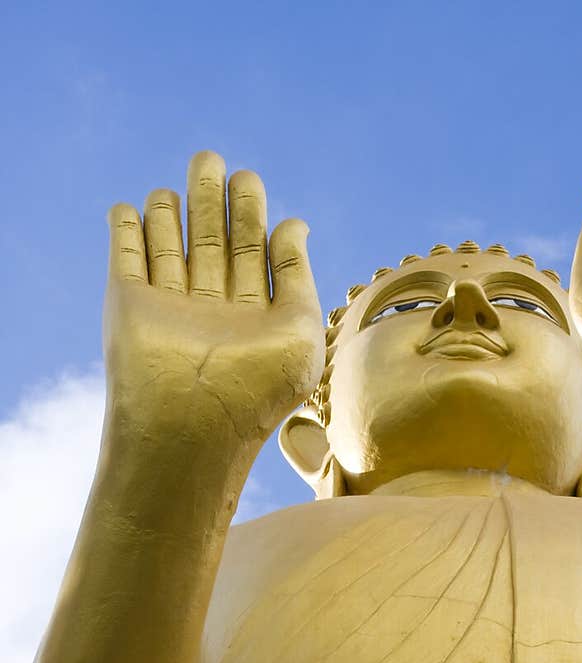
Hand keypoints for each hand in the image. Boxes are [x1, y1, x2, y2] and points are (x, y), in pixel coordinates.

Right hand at [104, 152, 323, 463]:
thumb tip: (293, 224)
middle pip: (212, 242)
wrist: (192, 428)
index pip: (256, 256)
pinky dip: (126, 230)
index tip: (255, 189)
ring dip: (172, 211)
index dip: (255, 218)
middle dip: (214, 199)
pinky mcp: (129, 305)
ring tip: (183, 179)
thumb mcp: (301, 331)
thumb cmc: (256, 392)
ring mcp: (169, 308)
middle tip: (214, 160)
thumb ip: (298, 276)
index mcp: (255, 318)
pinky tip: (130, 207)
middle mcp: (212, 311)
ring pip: (169, 246)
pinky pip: (126, 258)